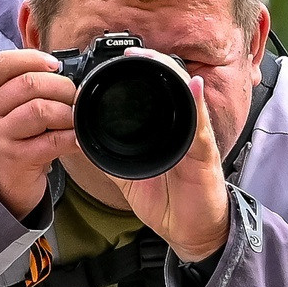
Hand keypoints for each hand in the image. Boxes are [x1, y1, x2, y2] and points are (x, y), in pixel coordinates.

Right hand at [0, 49, 75, 219]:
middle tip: (74, 97)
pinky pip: (51, 141)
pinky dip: (71, 137)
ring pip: (39, 110)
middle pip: (27, 84)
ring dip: (66, 112)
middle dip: (60, 86)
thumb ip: (25, 92)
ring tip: (74, 119)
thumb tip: (64, 76)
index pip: (0, 64)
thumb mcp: (6, 114)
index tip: (55, 65)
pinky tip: (77, 138)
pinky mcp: (15, 159)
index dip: (31, 58)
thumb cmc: (10, 145)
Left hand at [108, 70, 230, 262]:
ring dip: (170, 74)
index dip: (139, 72)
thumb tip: (82, 142)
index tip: (117, 60)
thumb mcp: (130, 177)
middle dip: (153, 63)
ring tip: (153, 59)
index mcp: (165, 131)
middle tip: (130, 51)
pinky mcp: (205, 155)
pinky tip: (192, 86)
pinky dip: (197, 104)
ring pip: (187, 97)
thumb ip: (110, 158)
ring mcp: (195, 139)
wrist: (193, 234)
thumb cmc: (170, 204)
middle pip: (172, 85)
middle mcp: (183, 129)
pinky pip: (200, 126)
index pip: (153, 93)